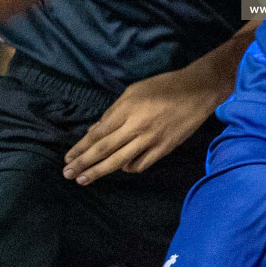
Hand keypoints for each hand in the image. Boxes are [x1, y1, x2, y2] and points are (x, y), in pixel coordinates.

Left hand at [64, 67, 220, 184]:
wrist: (197, 91)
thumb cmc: (163, 86)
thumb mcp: (134, 91)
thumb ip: (113, 112)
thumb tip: (95, 131)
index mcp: (126, 109)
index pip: (98, 134)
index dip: (81, 147)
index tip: (68, 158)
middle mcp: (135, 127)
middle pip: (104, 150)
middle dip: (83, 164)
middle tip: (67, 174)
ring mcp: (150, 140)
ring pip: (119, 161)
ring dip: (99, 172)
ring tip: (84, 180)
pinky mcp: (164, 149)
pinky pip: (140, 164)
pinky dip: (127, 168)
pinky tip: (120, 168)